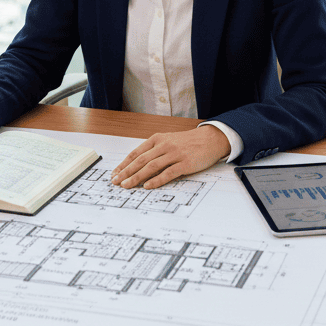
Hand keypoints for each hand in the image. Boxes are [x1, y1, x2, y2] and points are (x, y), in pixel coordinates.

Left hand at [111, 125, 230, 189]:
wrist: (210, 139)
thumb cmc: (188, 142)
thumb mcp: (169, 141)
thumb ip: (155, 151)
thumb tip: (138, 166)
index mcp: (158, 139)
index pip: (136, 153)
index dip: (124, 164)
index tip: (115, 173)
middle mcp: (164, 145)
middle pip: (141, 160)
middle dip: (126, 172)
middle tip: (116, 182)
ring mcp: (175, 154)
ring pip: (151, 167)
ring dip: (137, 177)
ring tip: (127, 185)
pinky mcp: (185, 163)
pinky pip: (168, 173)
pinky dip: (156, 180)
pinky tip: (148, 186)